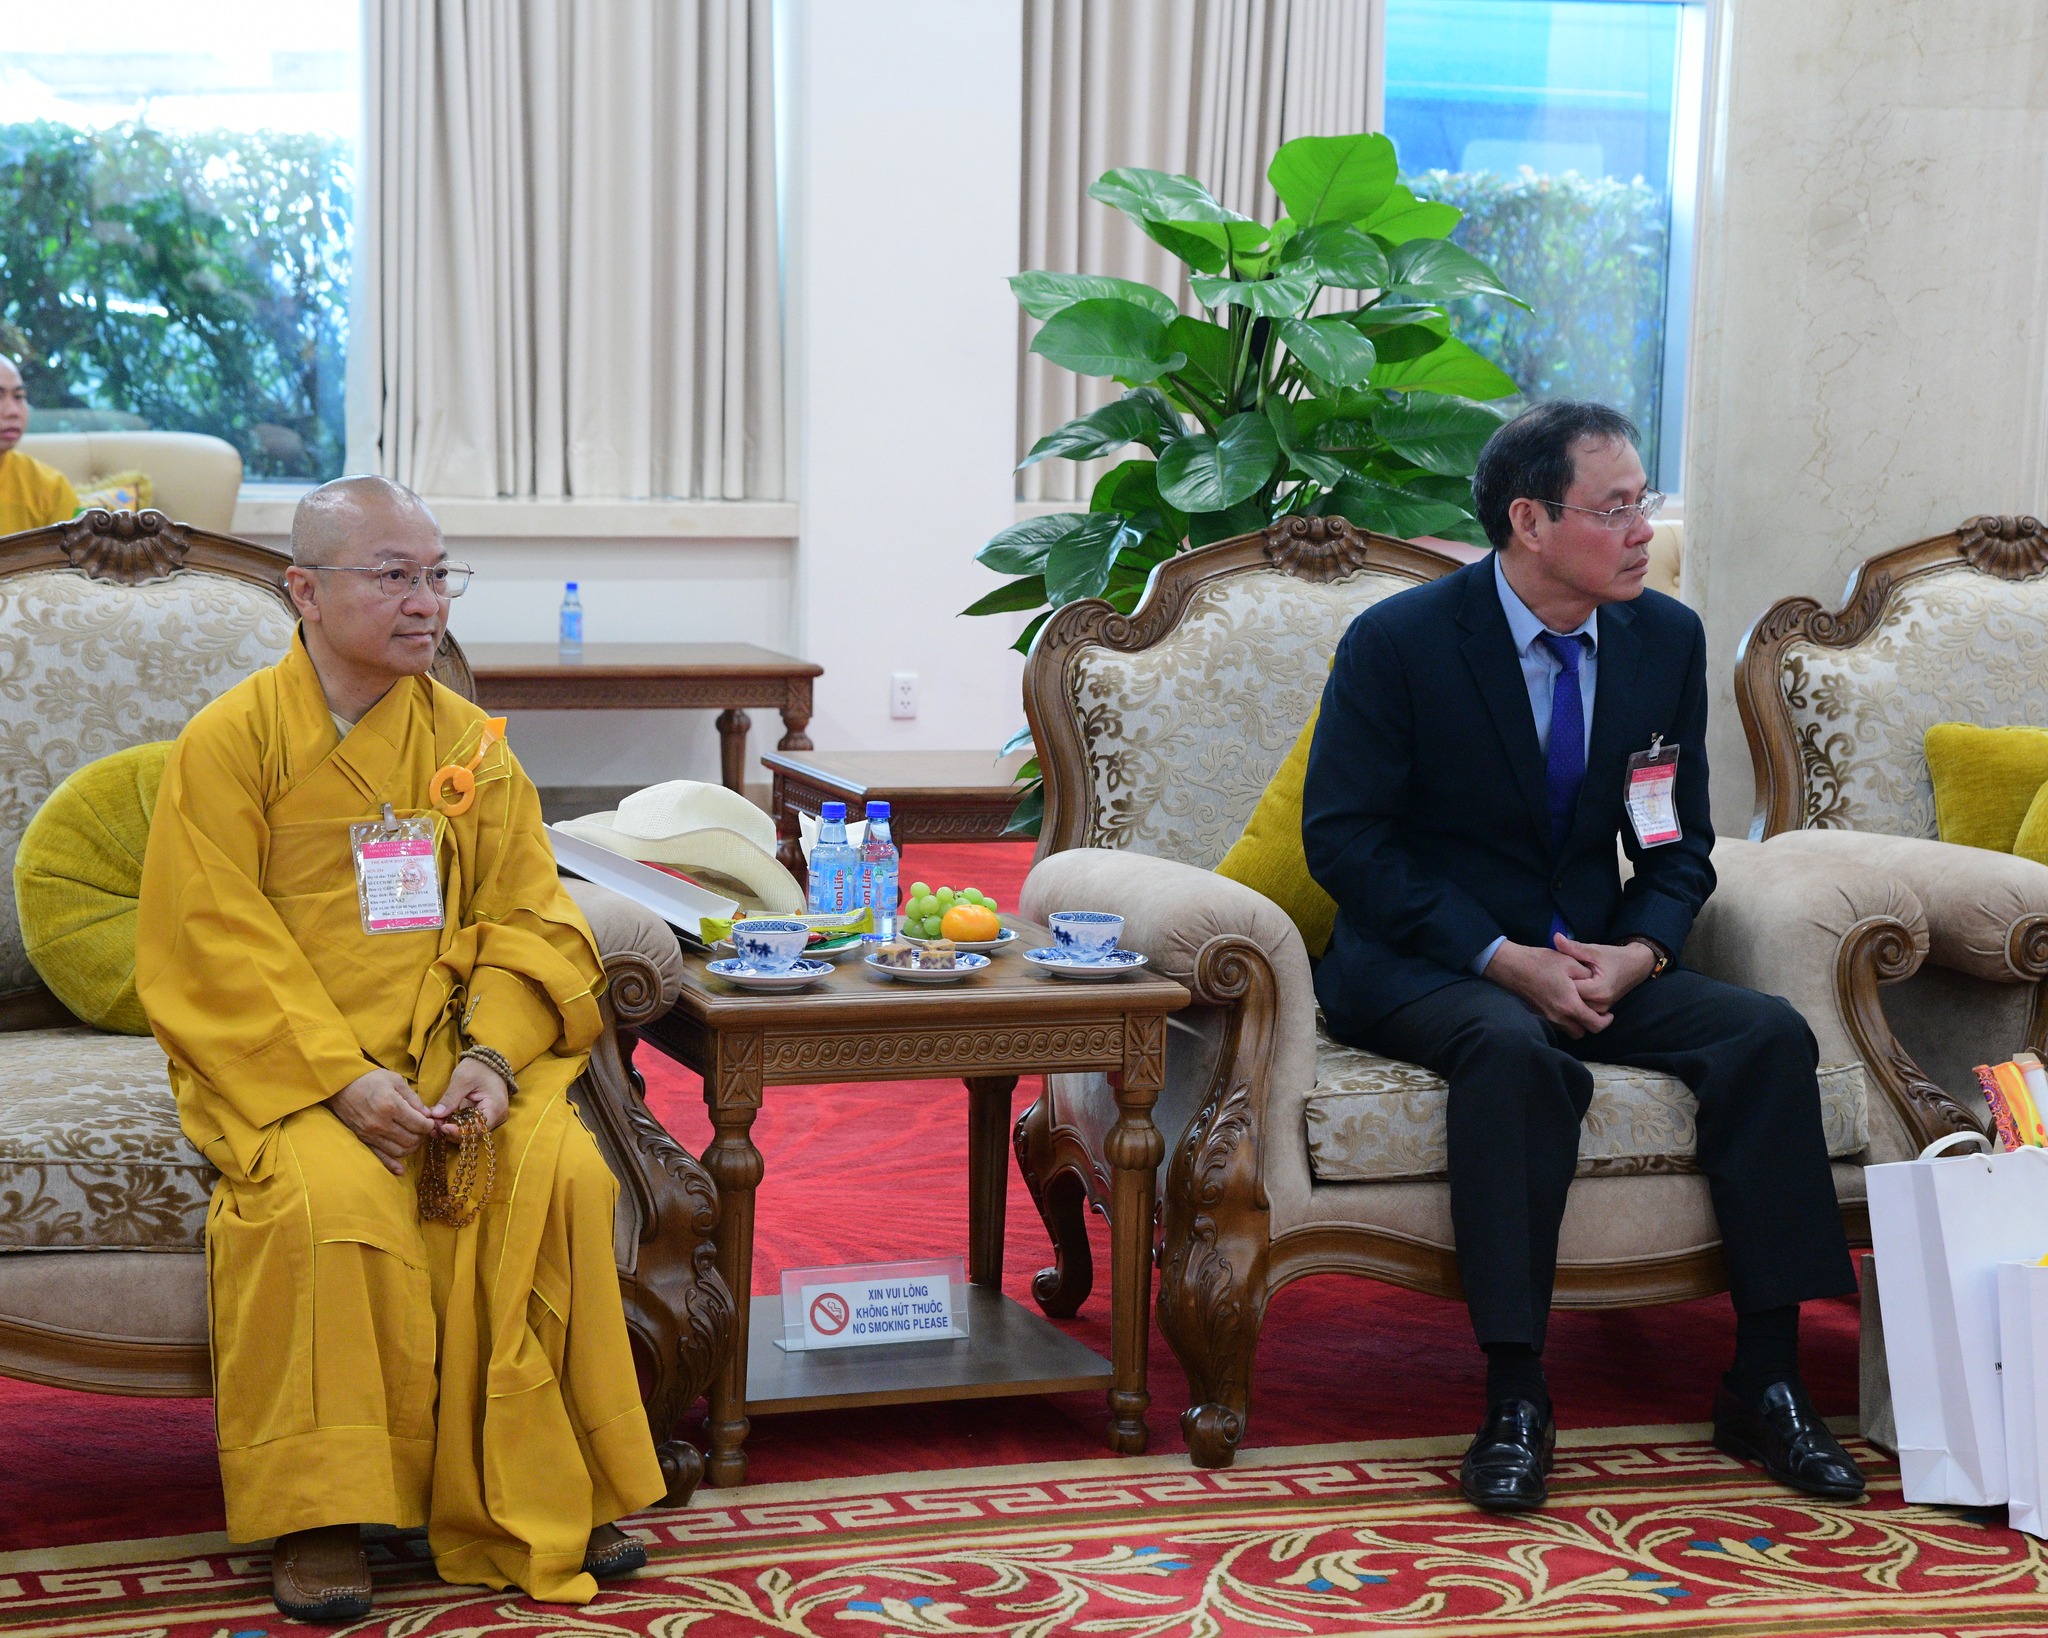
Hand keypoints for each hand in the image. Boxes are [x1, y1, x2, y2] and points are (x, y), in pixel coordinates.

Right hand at [330, 1068, 437, 1175]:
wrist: (340, 1086)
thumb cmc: (370, 1079)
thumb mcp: (396, 1080)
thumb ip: (414, 1099)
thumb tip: (428, 1114)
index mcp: (391, 1105)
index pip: (419, 1124)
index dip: (429, 1125)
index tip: (430, 1121)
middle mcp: (380, 1123)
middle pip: (411, 1140)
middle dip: (422, 1136)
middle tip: (422, 1129)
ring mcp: (370, 1134)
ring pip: (399, 1151)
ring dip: (411, 1147)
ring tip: (412, 1137)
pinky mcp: (362, 1140)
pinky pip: (380, 1157)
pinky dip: (392, 1165)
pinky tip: (400, 1169)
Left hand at [429, 1055, 509, 1137]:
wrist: (488, 1061)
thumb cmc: (478, 1067)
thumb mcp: (462, 1079)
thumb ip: (450, 1098)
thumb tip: (435, 1115)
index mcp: (495, 1107)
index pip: (478, 1128)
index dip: (459, 1131)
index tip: (442, 1127)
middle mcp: (496, 1116)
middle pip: (473, 1133)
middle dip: (452, 1132)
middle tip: (434, 1126)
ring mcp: (490, 1118)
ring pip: (470, 1132)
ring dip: (452, 1130)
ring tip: (435, 1124)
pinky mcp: (482, 1117)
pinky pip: (469, 1126)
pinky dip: (455, 1125)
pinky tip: (441, 1122)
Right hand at [1482, 940, 1610, 1037]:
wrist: (1512, 966)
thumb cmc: (1541, 962)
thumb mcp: (1570, 962)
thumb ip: (1587, 976)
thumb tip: (1595, 983)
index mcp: (1570, 1005)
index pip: (1595, 1025)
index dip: (1606, 1022)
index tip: (1609, 1014)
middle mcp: (1559, 1017)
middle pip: (1581, 1033)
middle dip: (1590, 1025)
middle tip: (1593, 1012)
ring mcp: (1547, 1018)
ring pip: (1568, 1031)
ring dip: (1576, 1023)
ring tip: (1578, 1008)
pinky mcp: (1539, 1015)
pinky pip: (1557, 1025)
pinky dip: (1564, 1020)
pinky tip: (1563, 1005)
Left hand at [1553, 935, 1657, 1013]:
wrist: (1637, 966)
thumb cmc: (1615, 957)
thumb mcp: (1594, 951)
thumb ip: (1573, 947)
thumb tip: (1556, 937)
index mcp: (1598, 990)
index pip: (1569, 989)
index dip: (1560, 979)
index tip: (1556, 970)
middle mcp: (1600, 1004)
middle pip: (1571, 1000)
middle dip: (1563, 988)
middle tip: (1557, 975)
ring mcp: (1602, 1010)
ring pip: (1576, 1006)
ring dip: (1569, 995)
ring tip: (1565, 981)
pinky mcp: (1601, 1010)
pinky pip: (1583, 1008)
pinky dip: (1576, 999)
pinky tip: (1572, 988)